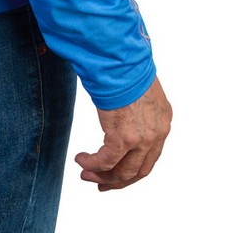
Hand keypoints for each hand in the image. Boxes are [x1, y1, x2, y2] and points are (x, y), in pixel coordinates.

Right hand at [74, 76, 171, 190]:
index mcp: (162, 122)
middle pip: (139, 170)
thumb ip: (137, 107)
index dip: (132, 169)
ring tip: (86, 174)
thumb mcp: (140, 90)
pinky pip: (107, 161)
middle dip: (118, 180)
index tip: (117, 173)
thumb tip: (123, 112)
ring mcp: (141, 138)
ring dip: (103, 176)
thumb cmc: (126, 67)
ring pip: (123, 172)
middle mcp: (156, 135)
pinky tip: (81, 159)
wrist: (121, 61)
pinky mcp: (123, 137)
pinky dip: (93, 163)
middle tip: (101, 183)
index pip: (150, 156)